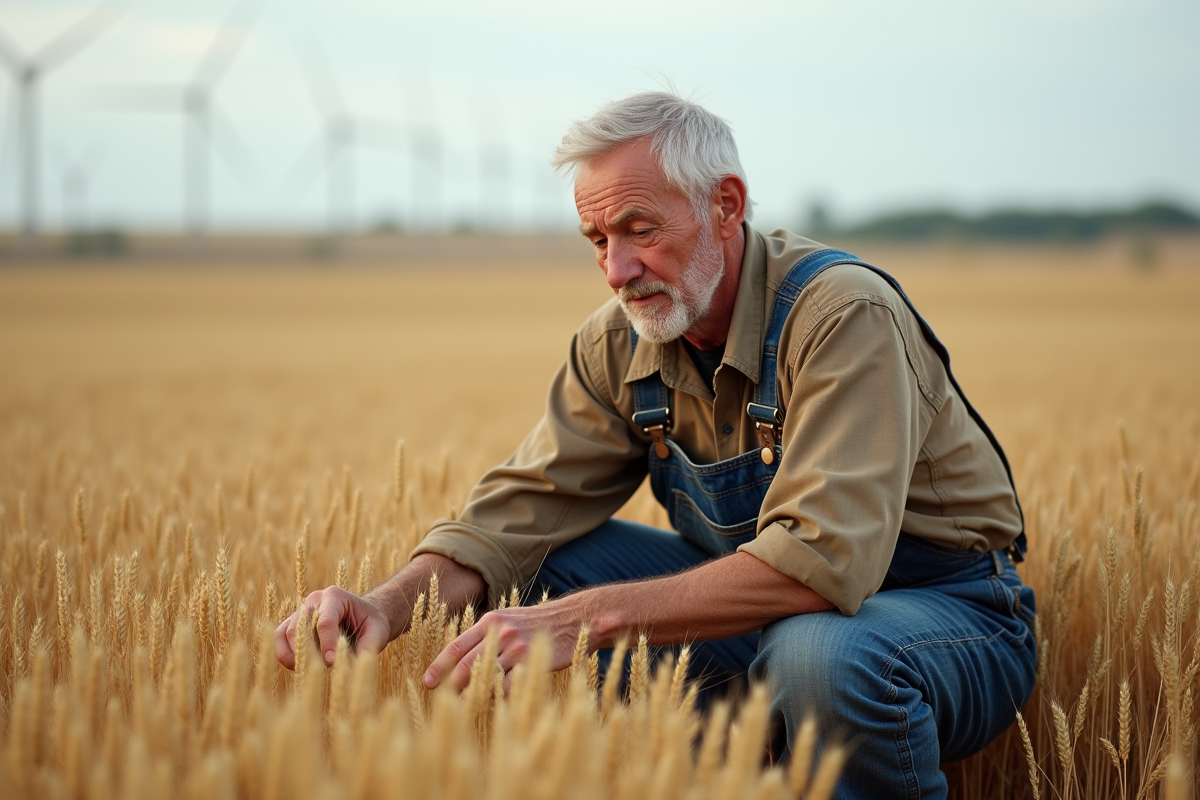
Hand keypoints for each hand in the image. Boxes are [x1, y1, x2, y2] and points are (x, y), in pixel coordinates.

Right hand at [275, 586, 390, 669]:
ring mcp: (301, 611)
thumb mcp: (378, 632)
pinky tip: (297, 667)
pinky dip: (284, 654)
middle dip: (307, 651)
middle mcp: (314, 600)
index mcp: (335, 596)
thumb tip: (348, 665)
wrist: (365, 616)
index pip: (325, 621)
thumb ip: (367, 646)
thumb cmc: (372, 623)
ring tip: (307, 670)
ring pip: (286, 633)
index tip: (331, 663)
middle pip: (300, 626)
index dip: (326, 644)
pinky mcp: (293, 624)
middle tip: (318, 670)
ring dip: (293, 654)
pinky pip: (280, 638)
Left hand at [422, 603, 583, 692]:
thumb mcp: (508, 619)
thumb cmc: (537, 622)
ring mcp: (516, 646)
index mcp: (490, 621)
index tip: (427, 681)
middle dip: (451, 684)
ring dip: (473, 694)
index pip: (457, 646)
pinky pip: (509, 685)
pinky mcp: (531, 660)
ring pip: (486, 676)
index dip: (440, 665)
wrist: (573, 618)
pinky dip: (500, 696)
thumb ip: (486, 636)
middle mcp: (500, 633)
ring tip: (464, 707)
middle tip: (441, 699)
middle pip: (467, 664)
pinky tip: (496, 704)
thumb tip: (461, 657)